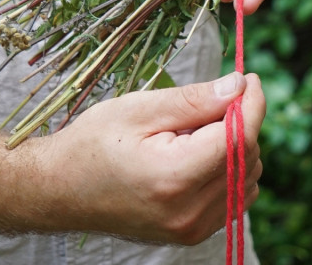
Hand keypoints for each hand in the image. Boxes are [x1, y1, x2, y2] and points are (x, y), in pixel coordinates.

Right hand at [34, 73, 265, 245]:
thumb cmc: (93, 143)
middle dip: (239, 121)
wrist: (58, 189)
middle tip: (206, 103)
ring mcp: (191, 229)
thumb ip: (195, 99)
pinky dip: (228, 169)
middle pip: (248, 156)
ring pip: (248, 177)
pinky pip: (235, 196)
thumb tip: (239, 86)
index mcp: (175, 177)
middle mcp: (189, 212)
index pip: (240, 137)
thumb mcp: (141, 108)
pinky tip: (196, 154)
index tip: (250, 77)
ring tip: (192, 132)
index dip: (253, 103)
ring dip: (235, 146)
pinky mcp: (191, 234)